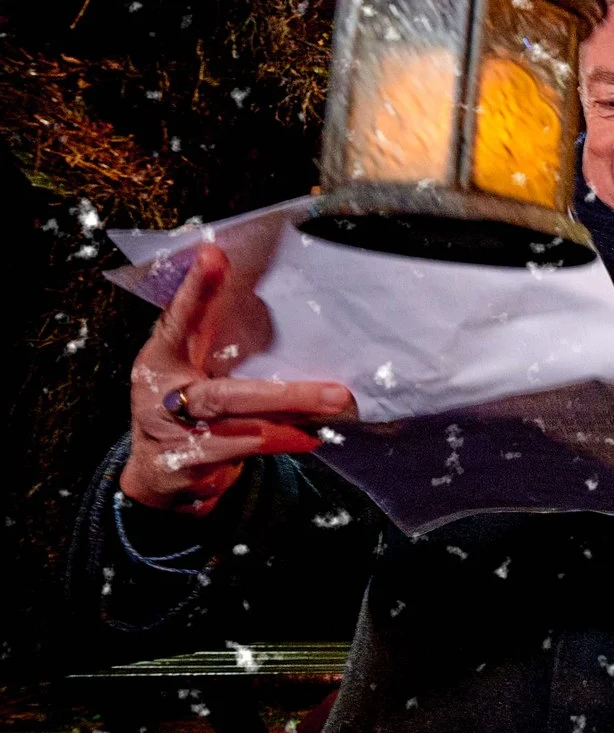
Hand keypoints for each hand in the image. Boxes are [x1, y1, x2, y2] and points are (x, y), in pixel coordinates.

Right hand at [120, 244, 353, 515]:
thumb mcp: (193, 369)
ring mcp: (171, 433)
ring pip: (235, 426)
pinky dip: (277, 443)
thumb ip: (217, 341)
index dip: (196, 290)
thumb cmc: (189, 408)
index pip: (179, 319)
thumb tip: (281, 302)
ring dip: (288, 419)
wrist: (159, 477)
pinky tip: (307, 438)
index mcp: (163, 357)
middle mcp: (163, 393)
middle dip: (282, 393)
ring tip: (331, 410)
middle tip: (335, 392)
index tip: (214, 255)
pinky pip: (238, 453)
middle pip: (223, 393)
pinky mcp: (185, 465)